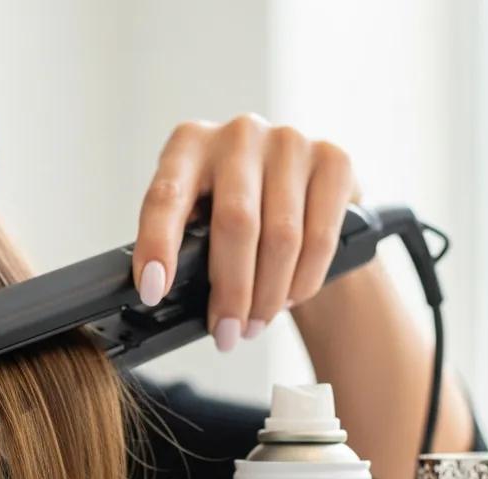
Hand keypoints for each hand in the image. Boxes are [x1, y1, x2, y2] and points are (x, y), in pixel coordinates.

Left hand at [131, 114, 362, 350]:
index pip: (165, 197)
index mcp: (188, 146)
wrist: (298, 194)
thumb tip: (164, 299)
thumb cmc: (231, 215)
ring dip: (267, 296)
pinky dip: (302, 281)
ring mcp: (289, 142)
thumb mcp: (195, 221)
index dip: (157, 247)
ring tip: (254, 325)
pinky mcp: (334, 160)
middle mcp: (238, 134)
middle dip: (230, 291)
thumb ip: (182, 246)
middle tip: (225, 333)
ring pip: (282, 237)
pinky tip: (287, 299)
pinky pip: (319, 237)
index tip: (153, 291)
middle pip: (236, 223)